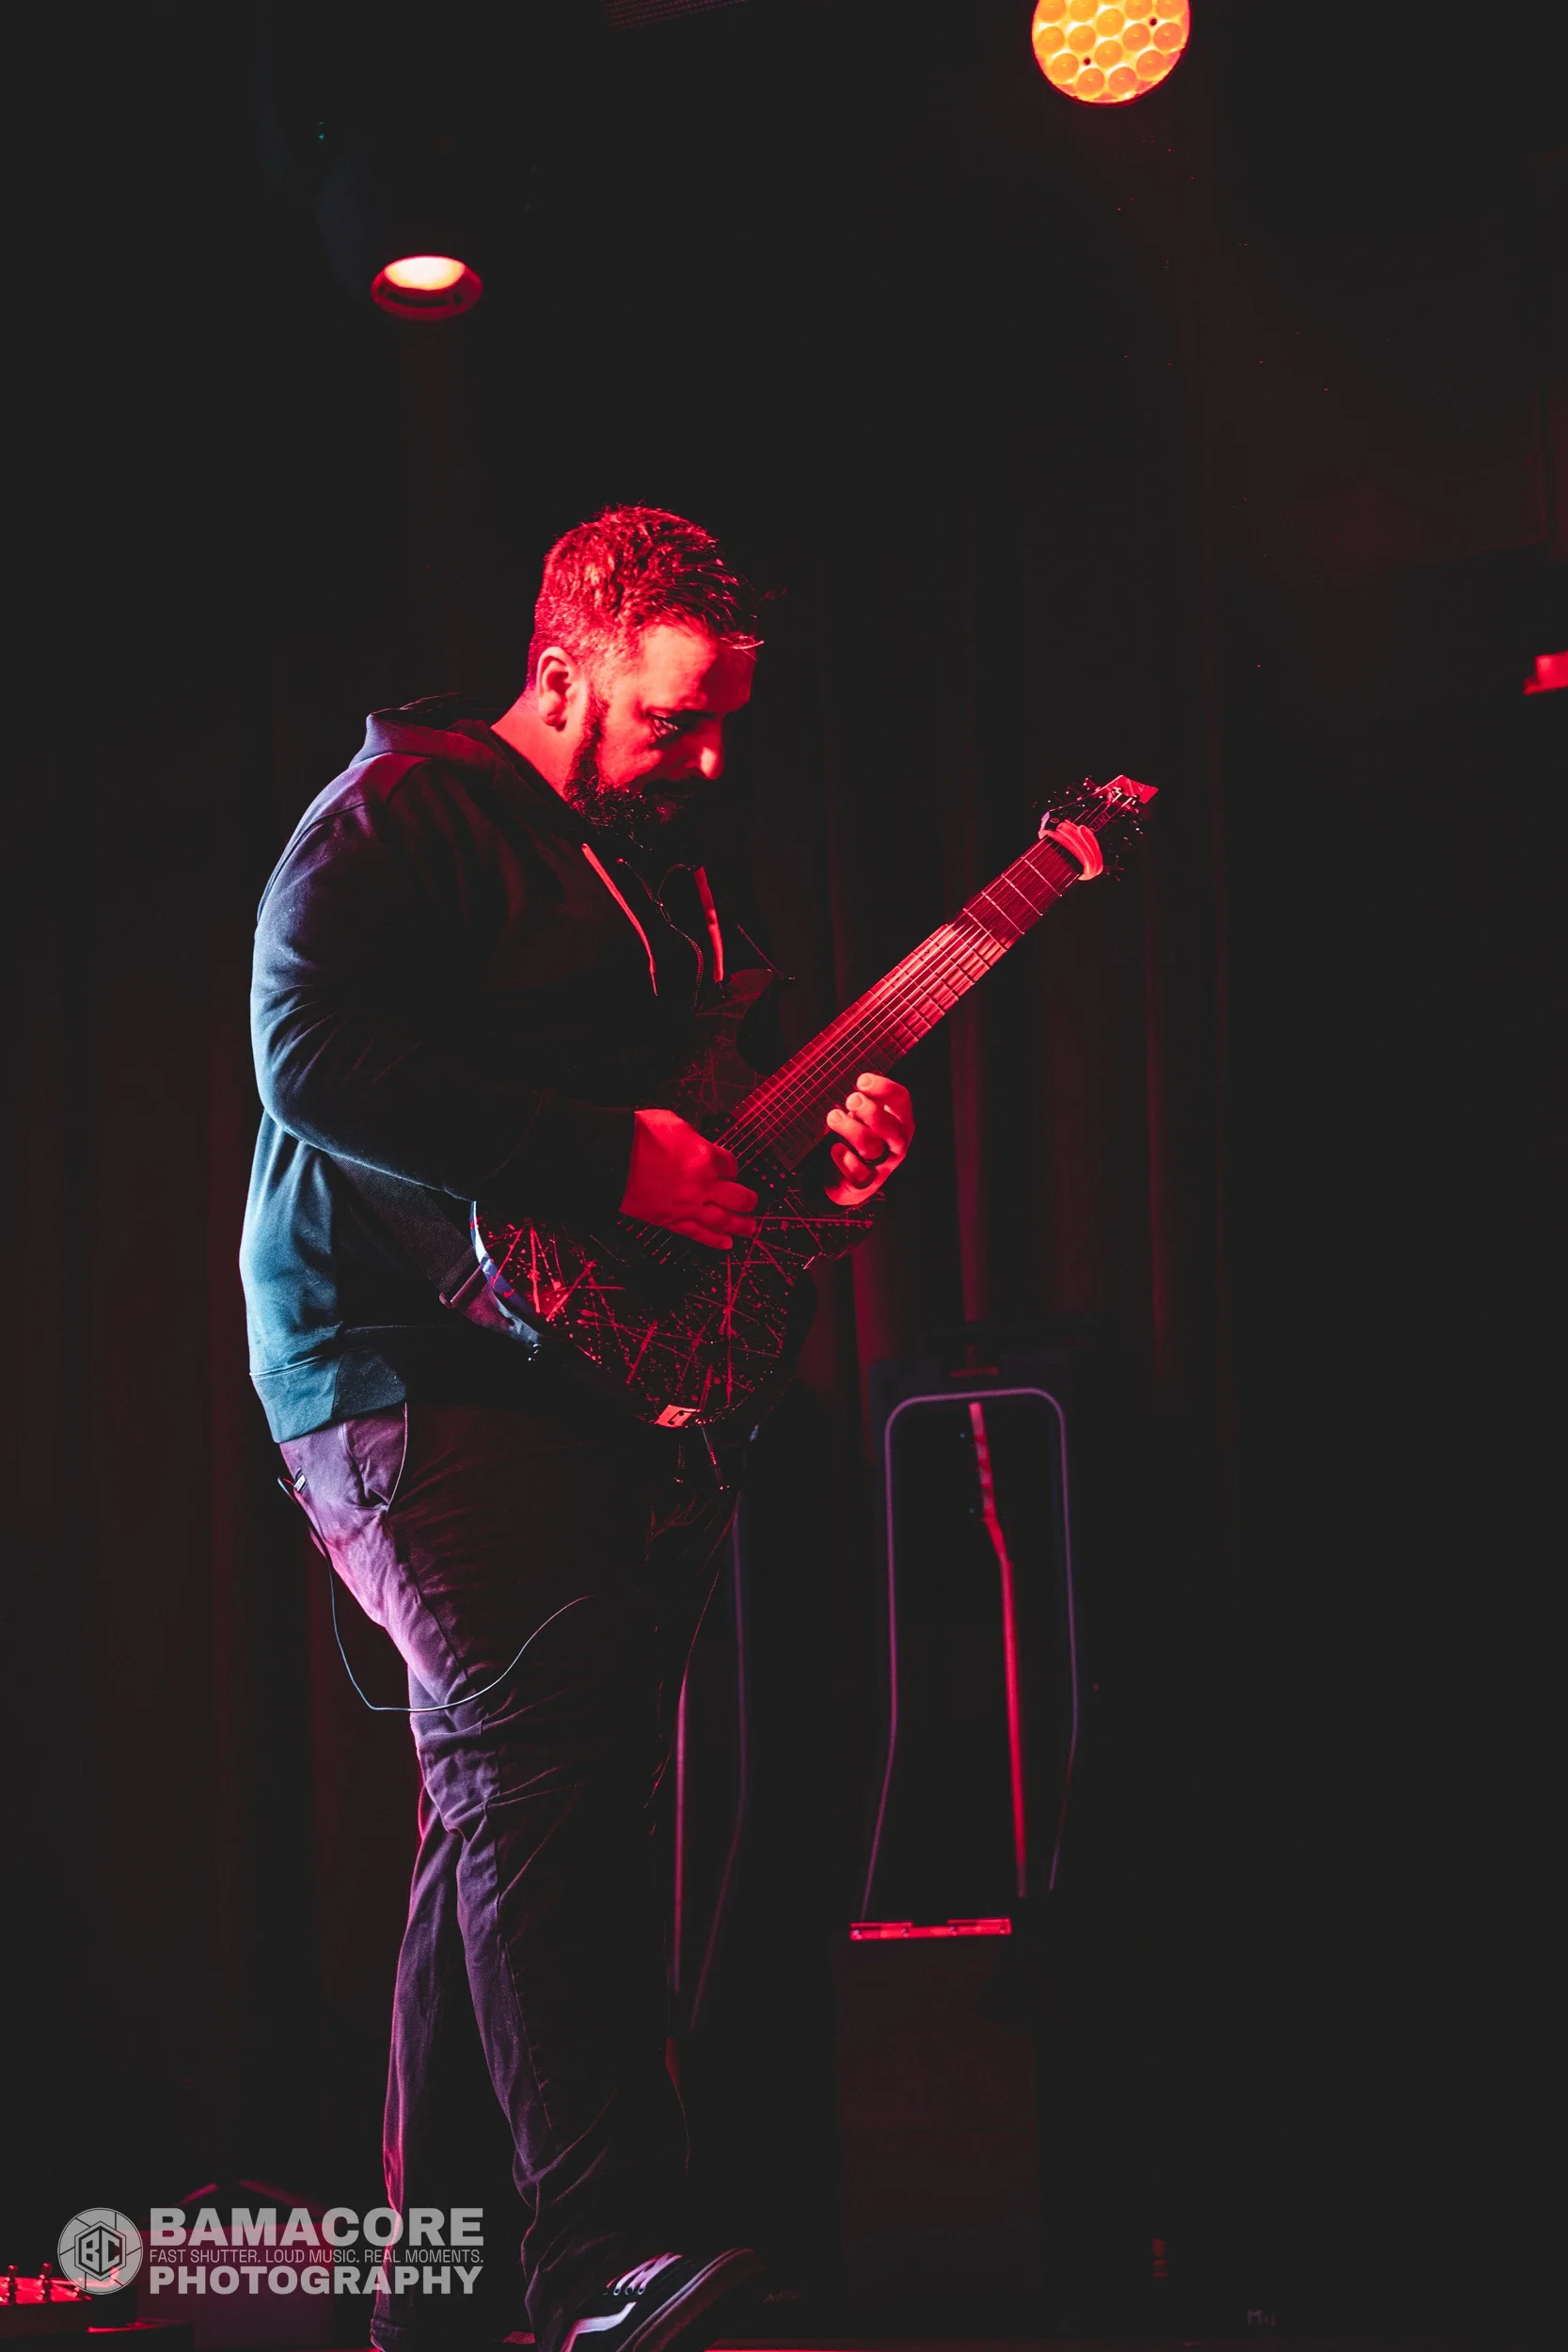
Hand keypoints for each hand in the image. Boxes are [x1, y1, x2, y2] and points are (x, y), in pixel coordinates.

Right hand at [622, 1107, 758, 1249]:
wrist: (609, 1156)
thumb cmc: (636, 1135)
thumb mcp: (674, 1123)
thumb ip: (693, 1139)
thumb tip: (699, 1146)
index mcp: (704, 1156)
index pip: (730, 1164)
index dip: (732, 1167)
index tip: (730, 1169)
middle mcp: (701, 1184)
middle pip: (736, 1197)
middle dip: (747, 1200)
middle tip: (752, 1202)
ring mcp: (687, 1205)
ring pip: (723, 1220)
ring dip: (740, 1225)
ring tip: (750, 1228)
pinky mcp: (670, 1220)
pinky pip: (698, 1234)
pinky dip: (714, 1241)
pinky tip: (726, 1245)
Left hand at [824, 1072, 914, 1205]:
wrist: (846, 1177)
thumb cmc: (857, 1135)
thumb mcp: (863, 1115)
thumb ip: (862, 1099)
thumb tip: (847, 1080)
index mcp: (900, 1121)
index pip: (901, 1101)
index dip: (884, 1089)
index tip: (862, 1081)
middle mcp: (896, 1144)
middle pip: (892, 1128)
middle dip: (871, 1112)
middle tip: (851, 1100)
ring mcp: (883, 1165)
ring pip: (873, 1148)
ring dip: (852, 1130)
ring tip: (834, 1117)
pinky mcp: (866, 1183)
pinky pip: (860, 1174)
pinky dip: (847, 1161)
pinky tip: (836, 1149)